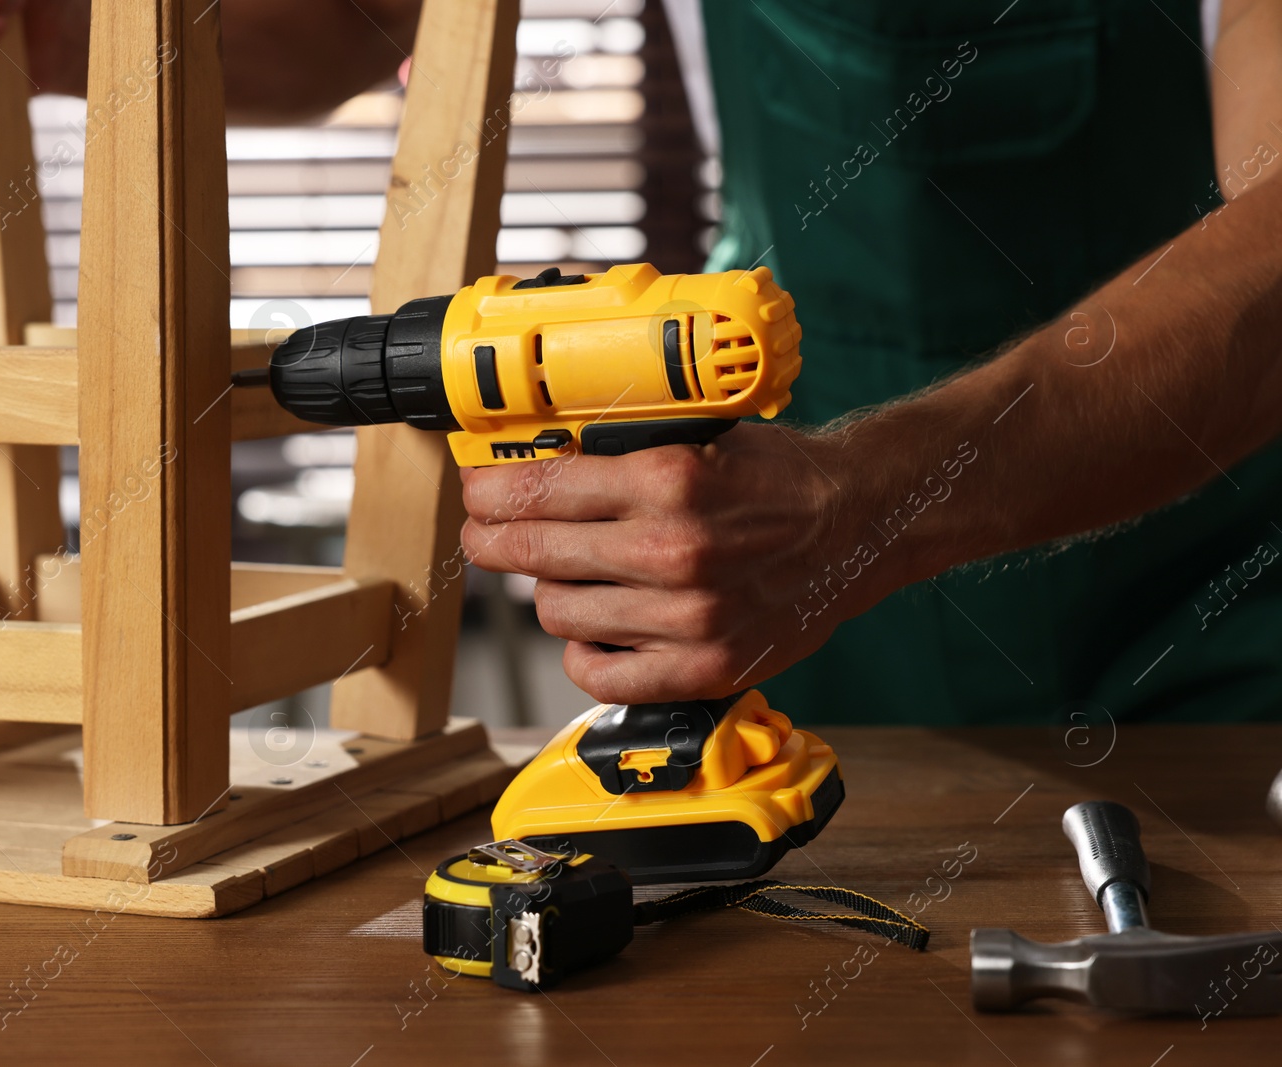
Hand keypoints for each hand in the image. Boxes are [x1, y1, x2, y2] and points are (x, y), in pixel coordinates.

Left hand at [460, 424, 886, 704]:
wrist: (863, 526)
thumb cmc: (780, 479)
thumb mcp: (698, 437)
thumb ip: (621, 452)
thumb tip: (537, 462)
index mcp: (669, 482)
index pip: (539, 491)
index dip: (489, 493)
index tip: (476, 493)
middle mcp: (675, 552)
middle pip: (535, 553)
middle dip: (494, 540)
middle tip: (485, 534)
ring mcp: (689, 618)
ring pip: (559, 613)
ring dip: (549, 592)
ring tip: (566, 575)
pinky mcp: (706, 668)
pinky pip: (601, 676)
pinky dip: (583, 654)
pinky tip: (594, 629)